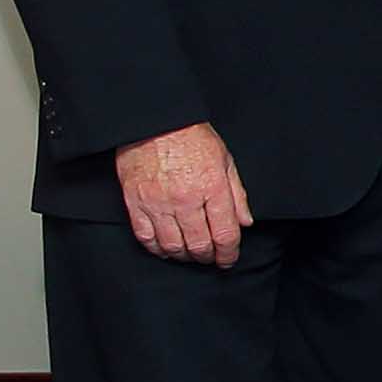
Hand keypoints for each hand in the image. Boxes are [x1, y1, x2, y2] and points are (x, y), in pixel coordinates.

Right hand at [115, 121, 251, 268]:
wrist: (154, 122)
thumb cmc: (192, 137)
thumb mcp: (226, 161)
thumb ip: (237, 195)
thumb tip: (245, 222)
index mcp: (212, 188)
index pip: (225, 234)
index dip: (229, 253)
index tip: (229, 259)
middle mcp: (186, 199)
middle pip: (200, 244)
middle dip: (208, 257)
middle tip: (211, 258)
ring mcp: (158, 203)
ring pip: (172, 246)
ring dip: (184, 256)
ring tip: (190, 254)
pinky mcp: (136, 203)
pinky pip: (146, 237)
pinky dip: (157, 249)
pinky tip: (165, 249)